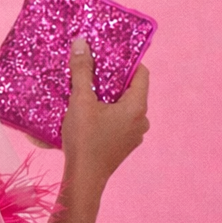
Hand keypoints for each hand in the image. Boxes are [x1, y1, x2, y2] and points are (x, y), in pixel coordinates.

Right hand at [59, 37, 149, 187]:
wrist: (83, 178)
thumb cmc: (84, 139)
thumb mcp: (80, 101)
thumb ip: (82, 71)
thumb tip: (81, 43)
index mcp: (137, 106)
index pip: (141, 74)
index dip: (125, 61)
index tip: (106, 55)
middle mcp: (142, 120)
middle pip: (130, 90)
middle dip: (111, 80)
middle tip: (91, 72)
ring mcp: (134, 135)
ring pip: (123, 107)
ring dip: (107, 98)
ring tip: (85, 93)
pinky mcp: (124, 145)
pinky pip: (119, 121)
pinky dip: (106, 114)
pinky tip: (87, 114)